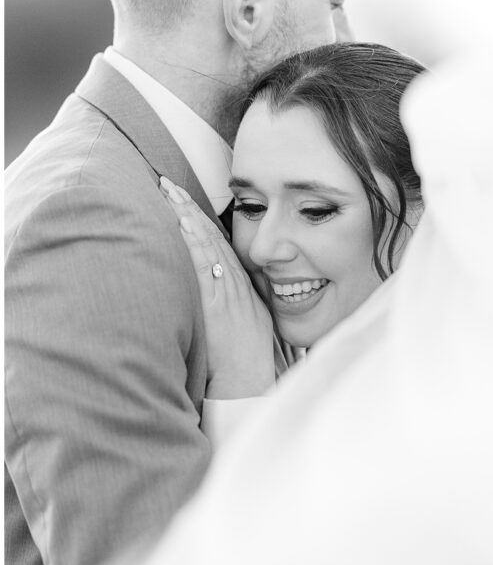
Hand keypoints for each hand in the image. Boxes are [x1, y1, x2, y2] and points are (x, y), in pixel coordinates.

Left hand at [160, 177, 275, 399]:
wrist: (251, 379)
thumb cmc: (245, 361)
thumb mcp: (245, 325)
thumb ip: (232, 306)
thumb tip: (219, 295)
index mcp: (241, 286)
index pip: (219, 244)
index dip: (201, 219)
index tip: (183, 199)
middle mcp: (234, 282)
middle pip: (211, 236)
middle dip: (189, 208)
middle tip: (169, 184)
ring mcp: (226, 290)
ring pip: (206, 244)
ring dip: (186, 217)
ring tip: (169, 194)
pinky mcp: (217, 302)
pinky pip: (204, 265)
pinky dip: (194, 243)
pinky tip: (181, 224)